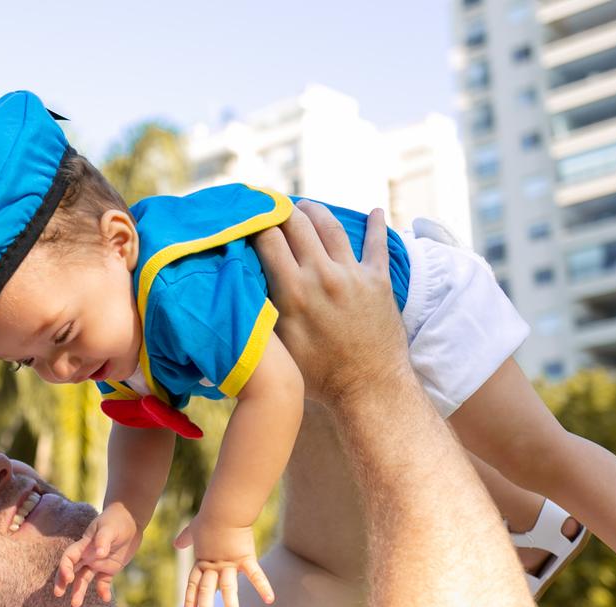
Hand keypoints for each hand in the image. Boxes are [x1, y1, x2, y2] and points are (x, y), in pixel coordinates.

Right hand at [54, 503, 141, 606]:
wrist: (131, 519)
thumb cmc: (116, 520)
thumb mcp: (109, 527)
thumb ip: (103, 540)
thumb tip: (99, 554)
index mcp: (84, 545)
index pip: (69, 557)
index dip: (65, 567)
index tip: (68, 578)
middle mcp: (88, 556)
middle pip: (71, 570)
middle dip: (62, 581)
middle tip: (58, 594)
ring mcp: (98, 563)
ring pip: (84, 579)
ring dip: (79, 591)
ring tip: (75, 604)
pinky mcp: (110, 568)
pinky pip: (103, 582)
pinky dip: (103, 591)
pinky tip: (106, 598)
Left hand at [175, 513, 273, 606]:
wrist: (224, 508)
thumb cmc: (209, 518)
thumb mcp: (194, 530)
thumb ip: (186, 539)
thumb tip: (176, 543)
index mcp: (202, 561)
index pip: (194, 585)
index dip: (191, 600)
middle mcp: (214, 565)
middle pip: (208, 590)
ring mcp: (229, 563)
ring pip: (229, 588)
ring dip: (231, 606)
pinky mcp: (245, 557)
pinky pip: (255, 574)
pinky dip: (263, 586)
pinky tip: (270, 599)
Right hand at [254, 203, 407, 402]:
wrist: (368, 389)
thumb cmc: (318, 376)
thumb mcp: (278, 348)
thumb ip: (259, 317)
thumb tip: (235, 295)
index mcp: (293, 291)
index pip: (268, 238)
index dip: (255, 224)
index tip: (247, 219)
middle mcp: (323, 275)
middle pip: (298, 223)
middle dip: (282, 210)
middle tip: (273, 207)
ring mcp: (353, 275)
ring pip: (331, 226)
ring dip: (316, 211)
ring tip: (306, 208)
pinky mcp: (379, 281)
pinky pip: (377, 243)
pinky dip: (375, 224)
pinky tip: (373, 211)